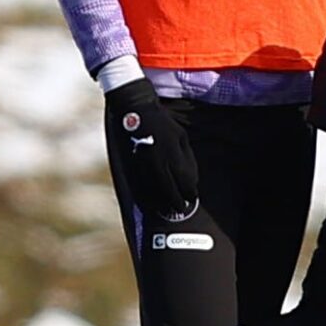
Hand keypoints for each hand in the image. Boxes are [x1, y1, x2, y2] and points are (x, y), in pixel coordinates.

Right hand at [105, 79, 200, 219]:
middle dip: (177, 202)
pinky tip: (153, 204)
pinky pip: (141, 186)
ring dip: (163, 203)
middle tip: (182, 210)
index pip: (184, 179)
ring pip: (155, 191)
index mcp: (172, 154)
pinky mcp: (133, 166)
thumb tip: (191, 178)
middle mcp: (158, 162)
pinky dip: (148, 197)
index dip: (189, 191)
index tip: (193, 198)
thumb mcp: (181, 137)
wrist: (137, 114)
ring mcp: (144, 165)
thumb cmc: (163, 125)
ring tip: (169, 211)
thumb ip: (187, 157)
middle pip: (169, 189)